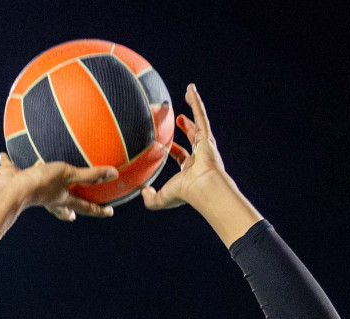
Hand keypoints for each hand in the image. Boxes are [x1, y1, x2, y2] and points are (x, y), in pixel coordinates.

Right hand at [0, 153, 117, 221]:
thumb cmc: (42, 183)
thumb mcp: (69, 175)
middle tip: (74, 215)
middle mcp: (48, 196)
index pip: (85, 206)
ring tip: (45, 182)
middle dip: (67, 211)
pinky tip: (4, 156)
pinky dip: (8, 163)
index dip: (98, 209)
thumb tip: (114, 174)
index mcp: (62, 198)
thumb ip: (90, 175)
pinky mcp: (15, 178)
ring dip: (43, 187)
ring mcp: (31, 188)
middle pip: (60, 206)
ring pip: (39, 189)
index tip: (110, 212)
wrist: (10, 188)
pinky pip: (12, 168)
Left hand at [142, 84, 226, 210]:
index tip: (166, 146)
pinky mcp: (207, 136)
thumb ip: (150, 198)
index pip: (182, 157)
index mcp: (191, 170)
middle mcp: (200, 156)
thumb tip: (141, 191)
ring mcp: (205, 145)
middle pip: (194, 138)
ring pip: (199, 121)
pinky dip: (196, 102)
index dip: (175, 151)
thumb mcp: (162, 198)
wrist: (204, 188)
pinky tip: (191, 89)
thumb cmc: (186, 194)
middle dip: (188, 129)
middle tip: (180, 120)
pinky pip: (200, 114)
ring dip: (194, 108)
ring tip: (190, 94)